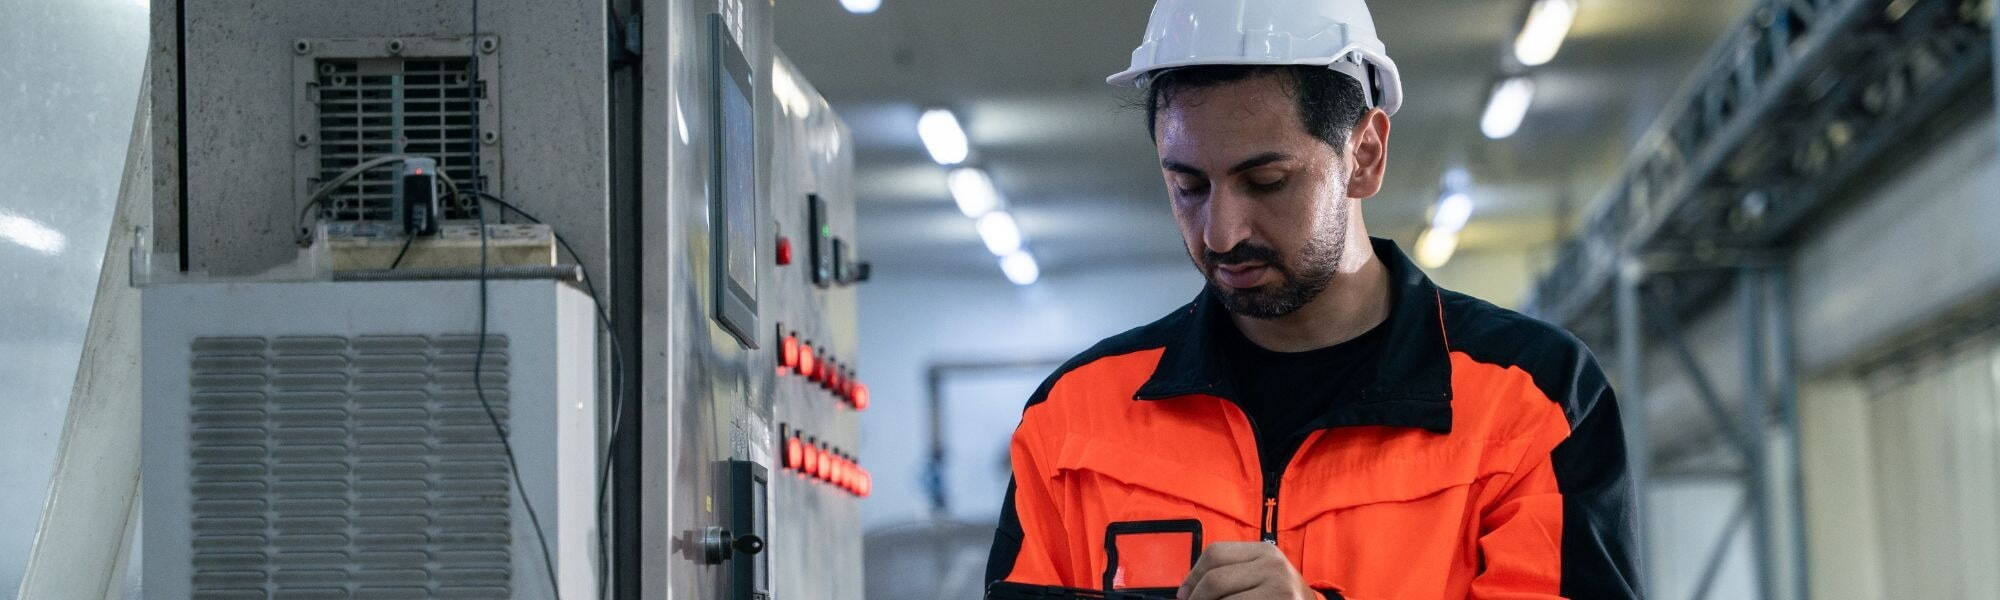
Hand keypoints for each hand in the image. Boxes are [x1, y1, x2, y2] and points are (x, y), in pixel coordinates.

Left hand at [1175, 542, 1315, 599]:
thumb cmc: (1279, 596)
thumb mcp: (1260, 575)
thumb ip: (1231, 573)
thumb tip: (1186, 590)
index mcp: (1264, 551)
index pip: (1215, 554)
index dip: (1192, 576)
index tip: (1183, 594)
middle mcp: (1273, 566)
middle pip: (1215, 580)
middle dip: (1197, 598)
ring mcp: (1279, 589)